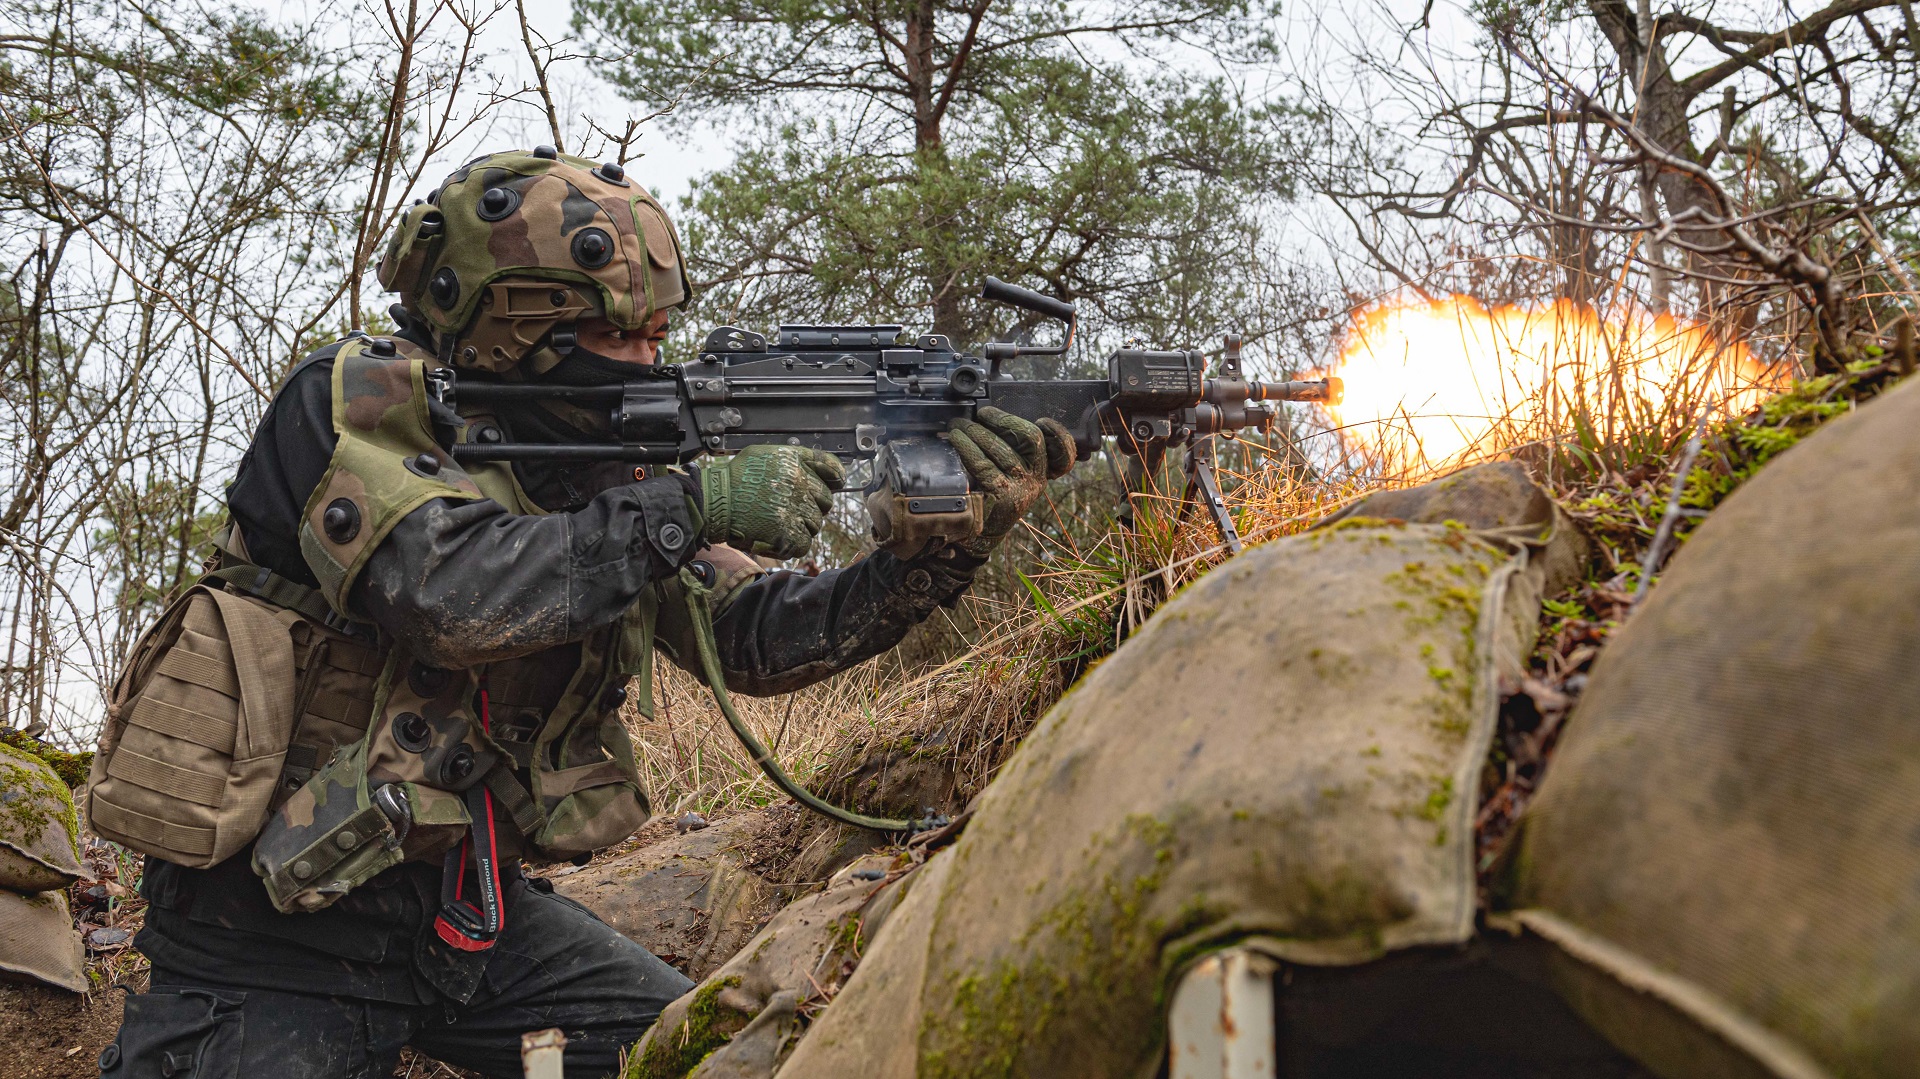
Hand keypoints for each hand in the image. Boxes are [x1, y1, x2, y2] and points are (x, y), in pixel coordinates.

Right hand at [700, 445, 845, 558]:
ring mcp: (795, 509)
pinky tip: (778, 535)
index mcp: (794, 462)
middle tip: (792, 508)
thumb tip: (818, 470)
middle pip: (826, 500)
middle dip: (813, 506)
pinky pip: (804, 543)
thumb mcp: (765, 454)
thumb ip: (793, 459)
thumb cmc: (735, 478)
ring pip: (816, 523)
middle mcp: (799, 483)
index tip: (836, 482)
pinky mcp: (788, 533)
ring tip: (779, 521)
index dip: (836, 477)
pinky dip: (793, 543)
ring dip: (802, 525)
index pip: (831, 467)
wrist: (715, 501)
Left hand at [947, 407, 1075, 556]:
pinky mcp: (1001, 497)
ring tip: (958, 425)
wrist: (979, 535)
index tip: (1041, 421)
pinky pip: (982, 463)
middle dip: (1003, 420)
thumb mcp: (1011, 476)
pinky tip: (956, 440)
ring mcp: (1021, 489)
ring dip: (975, 431)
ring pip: (1001, 447)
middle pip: (1031, 438)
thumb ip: (1013, 452)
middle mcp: (1036, 481)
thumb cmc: (992, 497)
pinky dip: (967, 447)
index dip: (1059, 434)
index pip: (1063, 452)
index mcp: (1042, 473)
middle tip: (981, 413)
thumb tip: (993, 419)